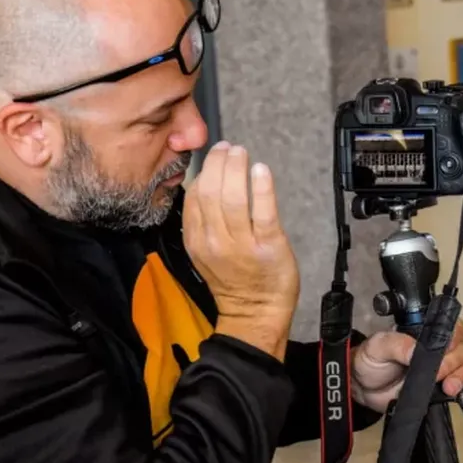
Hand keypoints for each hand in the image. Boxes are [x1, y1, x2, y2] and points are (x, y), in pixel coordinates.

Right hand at [183, 141, 299, 359]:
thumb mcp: (205, 253)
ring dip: (237, 169)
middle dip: (219, 163)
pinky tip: (261, 171)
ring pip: (234, 198)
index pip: (194, 197)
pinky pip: (263, 212)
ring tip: (242, 154)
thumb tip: (207, 184)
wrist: (255, 314)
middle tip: (229, 148)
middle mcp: (215, 241)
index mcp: (197, 241)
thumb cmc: (234, 281)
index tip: (213, 156)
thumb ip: (203, 222)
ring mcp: (242, 245)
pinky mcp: (268, 246)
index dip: (203, 171)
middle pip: (211, 192)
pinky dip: (261, 187)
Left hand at [350, 319, 462, 412]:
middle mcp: (437, 350)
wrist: (362, 389)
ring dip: (462, 379)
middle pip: (460, 351)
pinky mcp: (442, 390)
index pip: (450, 328)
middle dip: (452, 364)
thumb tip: (418, 350)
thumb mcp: (378, 346)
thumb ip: (397, 344)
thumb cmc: (369, 361)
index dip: (452, 338)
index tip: (445, 349)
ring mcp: (441, 370)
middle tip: (437, 374)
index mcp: (424, 333)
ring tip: (449, 388)